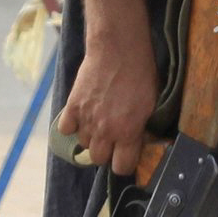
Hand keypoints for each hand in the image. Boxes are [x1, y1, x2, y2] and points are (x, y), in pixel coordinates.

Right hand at [56, 0, 154, 175]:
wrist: (118, 49)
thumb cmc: (141, 74)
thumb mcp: (152, 104)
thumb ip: (141, 128)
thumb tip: (139, 141)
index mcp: (128, 133)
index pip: (121, 168)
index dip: (125, 163)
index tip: (127, 154)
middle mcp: (106, 131)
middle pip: (100, 159)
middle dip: (107, 151)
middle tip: (112, 137)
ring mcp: (86, 120)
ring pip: (84, 144)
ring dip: (91, 137)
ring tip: (98, 121)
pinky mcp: (72, 106)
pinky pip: (66, 129)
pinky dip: (72, 126)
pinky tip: (81, 116)